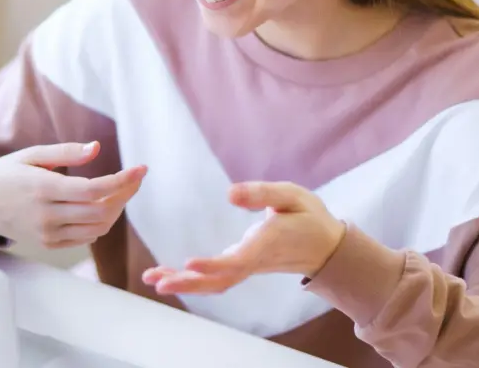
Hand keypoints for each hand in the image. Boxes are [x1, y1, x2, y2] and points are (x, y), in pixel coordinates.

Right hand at [0, 141, 146, 248]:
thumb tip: (96, 148)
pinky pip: (86, 238)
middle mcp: (46, 215)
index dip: (122, 181)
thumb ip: (66, 152)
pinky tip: (100, 206)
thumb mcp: (31, 155)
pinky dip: (100, 223)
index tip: (141, 169)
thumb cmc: (7, 174)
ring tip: (119, 191)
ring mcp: (47, 234)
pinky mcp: (49, 245)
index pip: (94, 190)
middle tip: (133, 178)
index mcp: (43, 188)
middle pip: (101, 211)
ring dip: (115, 210)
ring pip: (97, 228)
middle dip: (124, 194)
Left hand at [142, 181, 344, 294]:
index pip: (238, 260)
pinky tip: (167, 275)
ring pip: (215, 283)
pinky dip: (191, 280)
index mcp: (267, 243)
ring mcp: (248, 267)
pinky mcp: (242, 266)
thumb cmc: (308, 216)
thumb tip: (229, 194)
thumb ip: (263, 193)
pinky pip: (216, 279)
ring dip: (185, 284)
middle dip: (189, 283)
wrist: (325, 246)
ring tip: (153, 278)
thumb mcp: (292, 196)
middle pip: (220, 280)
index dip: (214, 265)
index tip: (189, 263)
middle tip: (157, 282)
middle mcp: (255, 261)